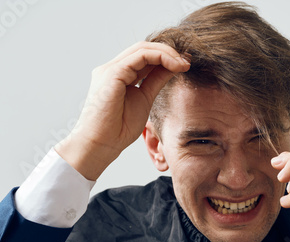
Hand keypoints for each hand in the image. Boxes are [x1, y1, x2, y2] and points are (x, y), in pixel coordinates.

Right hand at [56, 42, 189, 179]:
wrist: (101, 145)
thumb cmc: (118, 129)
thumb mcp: (145, 99)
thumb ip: (156, 81)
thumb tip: (173, 67)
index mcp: (118, 75)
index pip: (144, 57)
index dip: (166, 57)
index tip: (185, 64)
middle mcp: (112, 68)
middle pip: (144, 48)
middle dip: (169, 52)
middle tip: (187, 61)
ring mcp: (110, 69)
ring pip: (143, 48)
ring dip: (167, 53)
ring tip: (183, 63)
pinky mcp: (113, 73)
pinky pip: (141, 56)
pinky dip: (160, 57)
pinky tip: (174, 65)